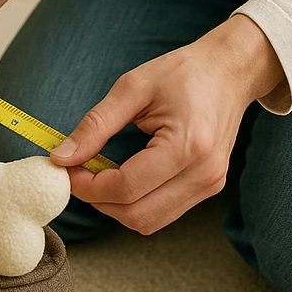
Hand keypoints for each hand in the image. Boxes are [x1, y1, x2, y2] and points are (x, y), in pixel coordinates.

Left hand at [50, 14, 286, 233]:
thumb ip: (95, 125)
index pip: (126, 187)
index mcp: (187, 147)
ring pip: (149, 221)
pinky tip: (117, 177)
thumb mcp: (131, 88)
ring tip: (93, 174)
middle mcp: (204, 175)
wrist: (229, 70)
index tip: (63, 167)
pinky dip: (133, 202)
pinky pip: (163, 211)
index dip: (87, 185)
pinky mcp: (209, 188)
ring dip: (113, 206)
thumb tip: (62, 156)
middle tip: (74, 173)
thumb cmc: (182, 72)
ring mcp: (210, 185)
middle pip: (138, 215)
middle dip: (97, 200)